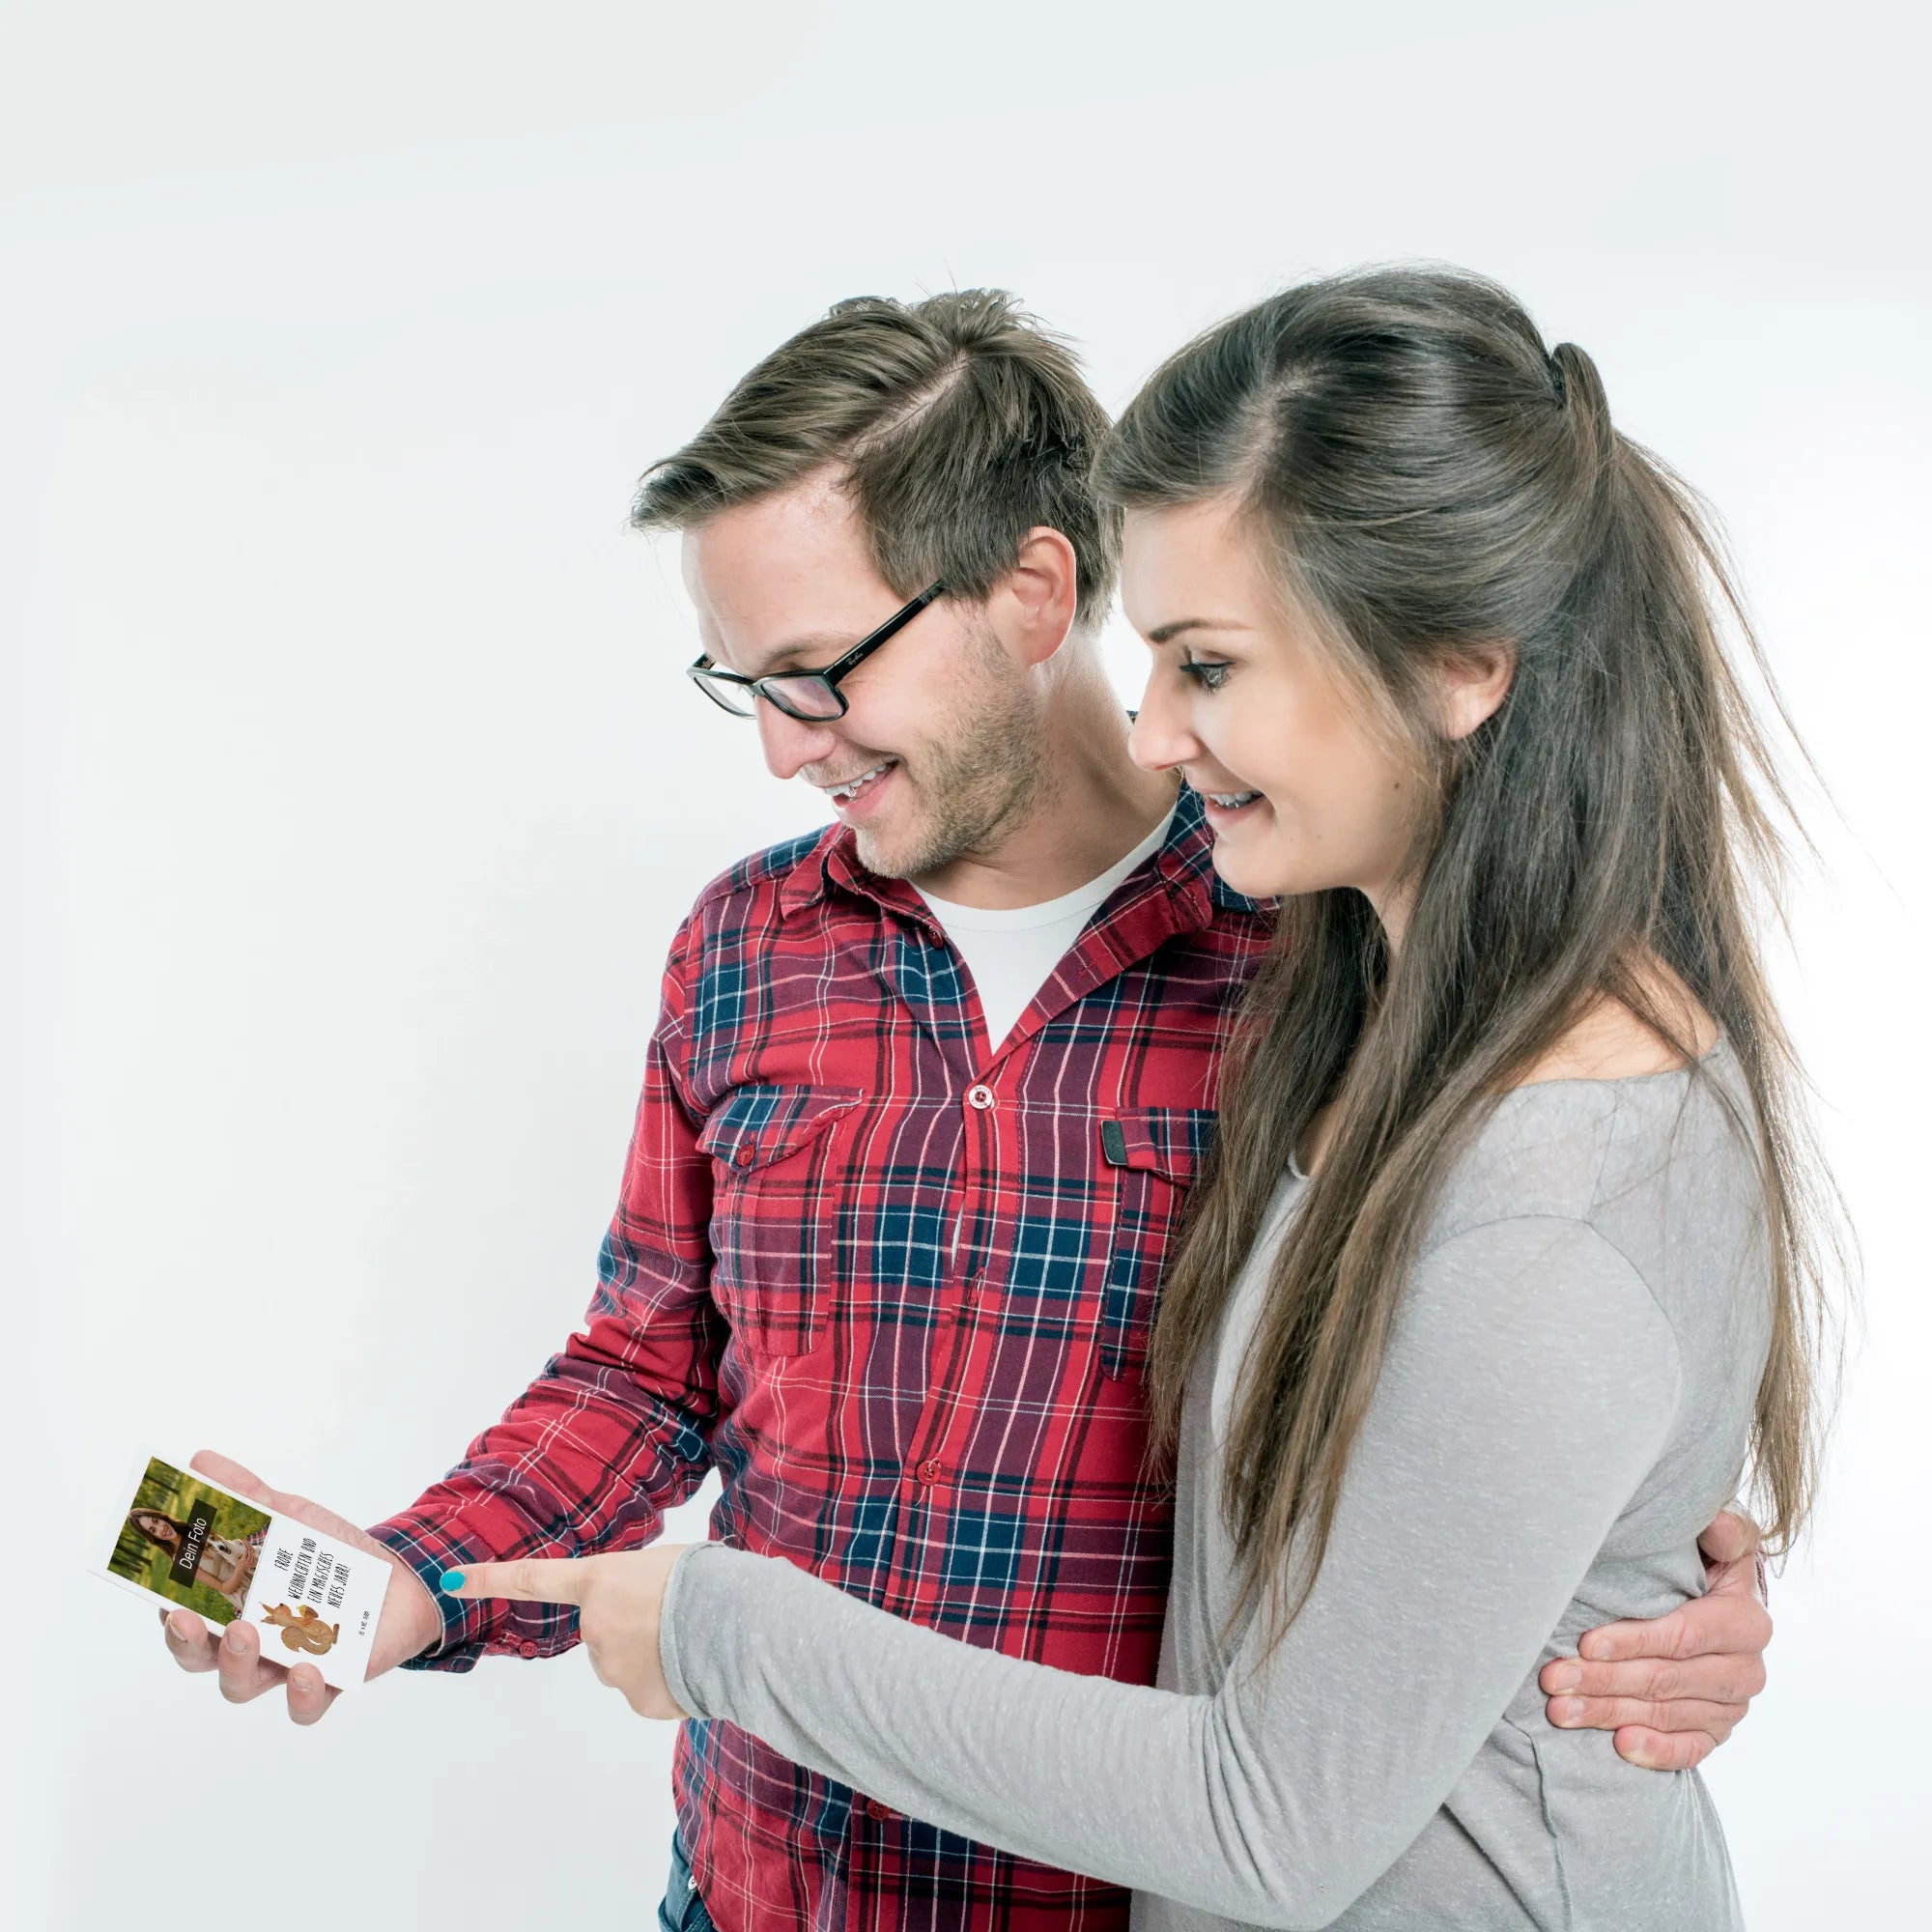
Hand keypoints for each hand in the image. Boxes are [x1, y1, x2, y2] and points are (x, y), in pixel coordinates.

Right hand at [157, 1450, 443, 1724]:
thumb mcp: (290, 1517)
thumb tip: (200, 1461)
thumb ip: (246, 1494)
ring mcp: (282, 1667)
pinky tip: (308, 1669)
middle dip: (188, 1641)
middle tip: (190, 1618)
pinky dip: (301, 1695)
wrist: (399, 1579)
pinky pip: (304, 1707)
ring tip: (246, 1632)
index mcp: (229, 1605)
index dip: (167, 1611)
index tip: (162, 1595)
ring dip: (236, 1662)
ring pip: (242, 1684)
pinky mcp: (326, 1684)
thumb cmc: (330, 1554)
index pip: (182, 1616)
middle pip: (199, 1657)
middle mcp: (247, 1644)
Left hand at [442, 1546, 689, 1717]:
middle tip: (675, 1617)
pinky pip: (649, 1690)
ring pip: (626, 1663)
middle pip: (602, 1631)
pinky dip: (669, 1682)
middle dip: (633, 1628)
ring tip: (691, 1641)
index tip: (453, 1580)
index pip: (533, 1579)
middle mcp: (594, 1625)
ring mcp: (612, 1668)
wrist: (737, 1627)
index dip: (490, 1579)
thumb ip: (635, 1587)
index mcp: (600, 1580)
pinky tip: (693, 1669)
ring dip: (653, 1656)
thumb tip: (644, 1616)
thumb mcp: (666, 1564)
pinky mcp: (637, 1701)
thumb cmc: (707, 1581)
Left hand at [1538, 1508, 1770, 1770]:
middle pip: (1665, 1679)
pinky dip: (1656, 1750)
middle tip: (1554, 1680)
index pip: (1682, 1636)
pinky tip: (1621, 1746)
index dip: (1633, 1640)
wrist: (1717, 1605)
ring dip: (1610, 1713)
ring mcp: (1733, 1705)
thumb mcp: (1717, 1543)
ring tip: (1561, 1709)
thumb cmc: (1702, 1565)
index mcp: (1747, 1620)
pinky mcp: (1718, 1731)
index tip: (1586, 1642)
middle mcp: (1746, 1669)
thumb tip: (1717, 1523)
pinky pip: (1690, 1749)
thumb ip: (1723, 1533)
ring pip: (1665, 1714)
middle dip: (1604, 1680)